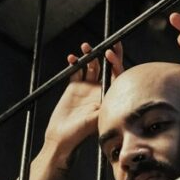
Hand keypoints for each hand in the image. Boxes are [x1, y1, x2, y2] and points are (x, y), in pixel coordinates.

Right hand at [43, 42, 123, 160]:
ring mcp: (88, 87)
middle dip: (107, 53)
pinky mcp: (74, 87)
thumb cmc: (80, 132)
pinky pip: (76, 70)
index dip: (116, 62)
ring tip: (85, 47)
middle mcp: (101, 90)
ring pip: (91, 65)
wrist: (62, 138)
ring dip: (89, 55)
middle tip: (108, 41)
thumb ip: (102, 106)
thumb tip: (112, 96)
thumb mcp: (94, 119)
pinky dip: (74, 62)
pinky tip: (71, 58)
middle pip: (107, 66)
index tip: (109, 53)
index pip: (117, 75)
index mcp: (110, 96)